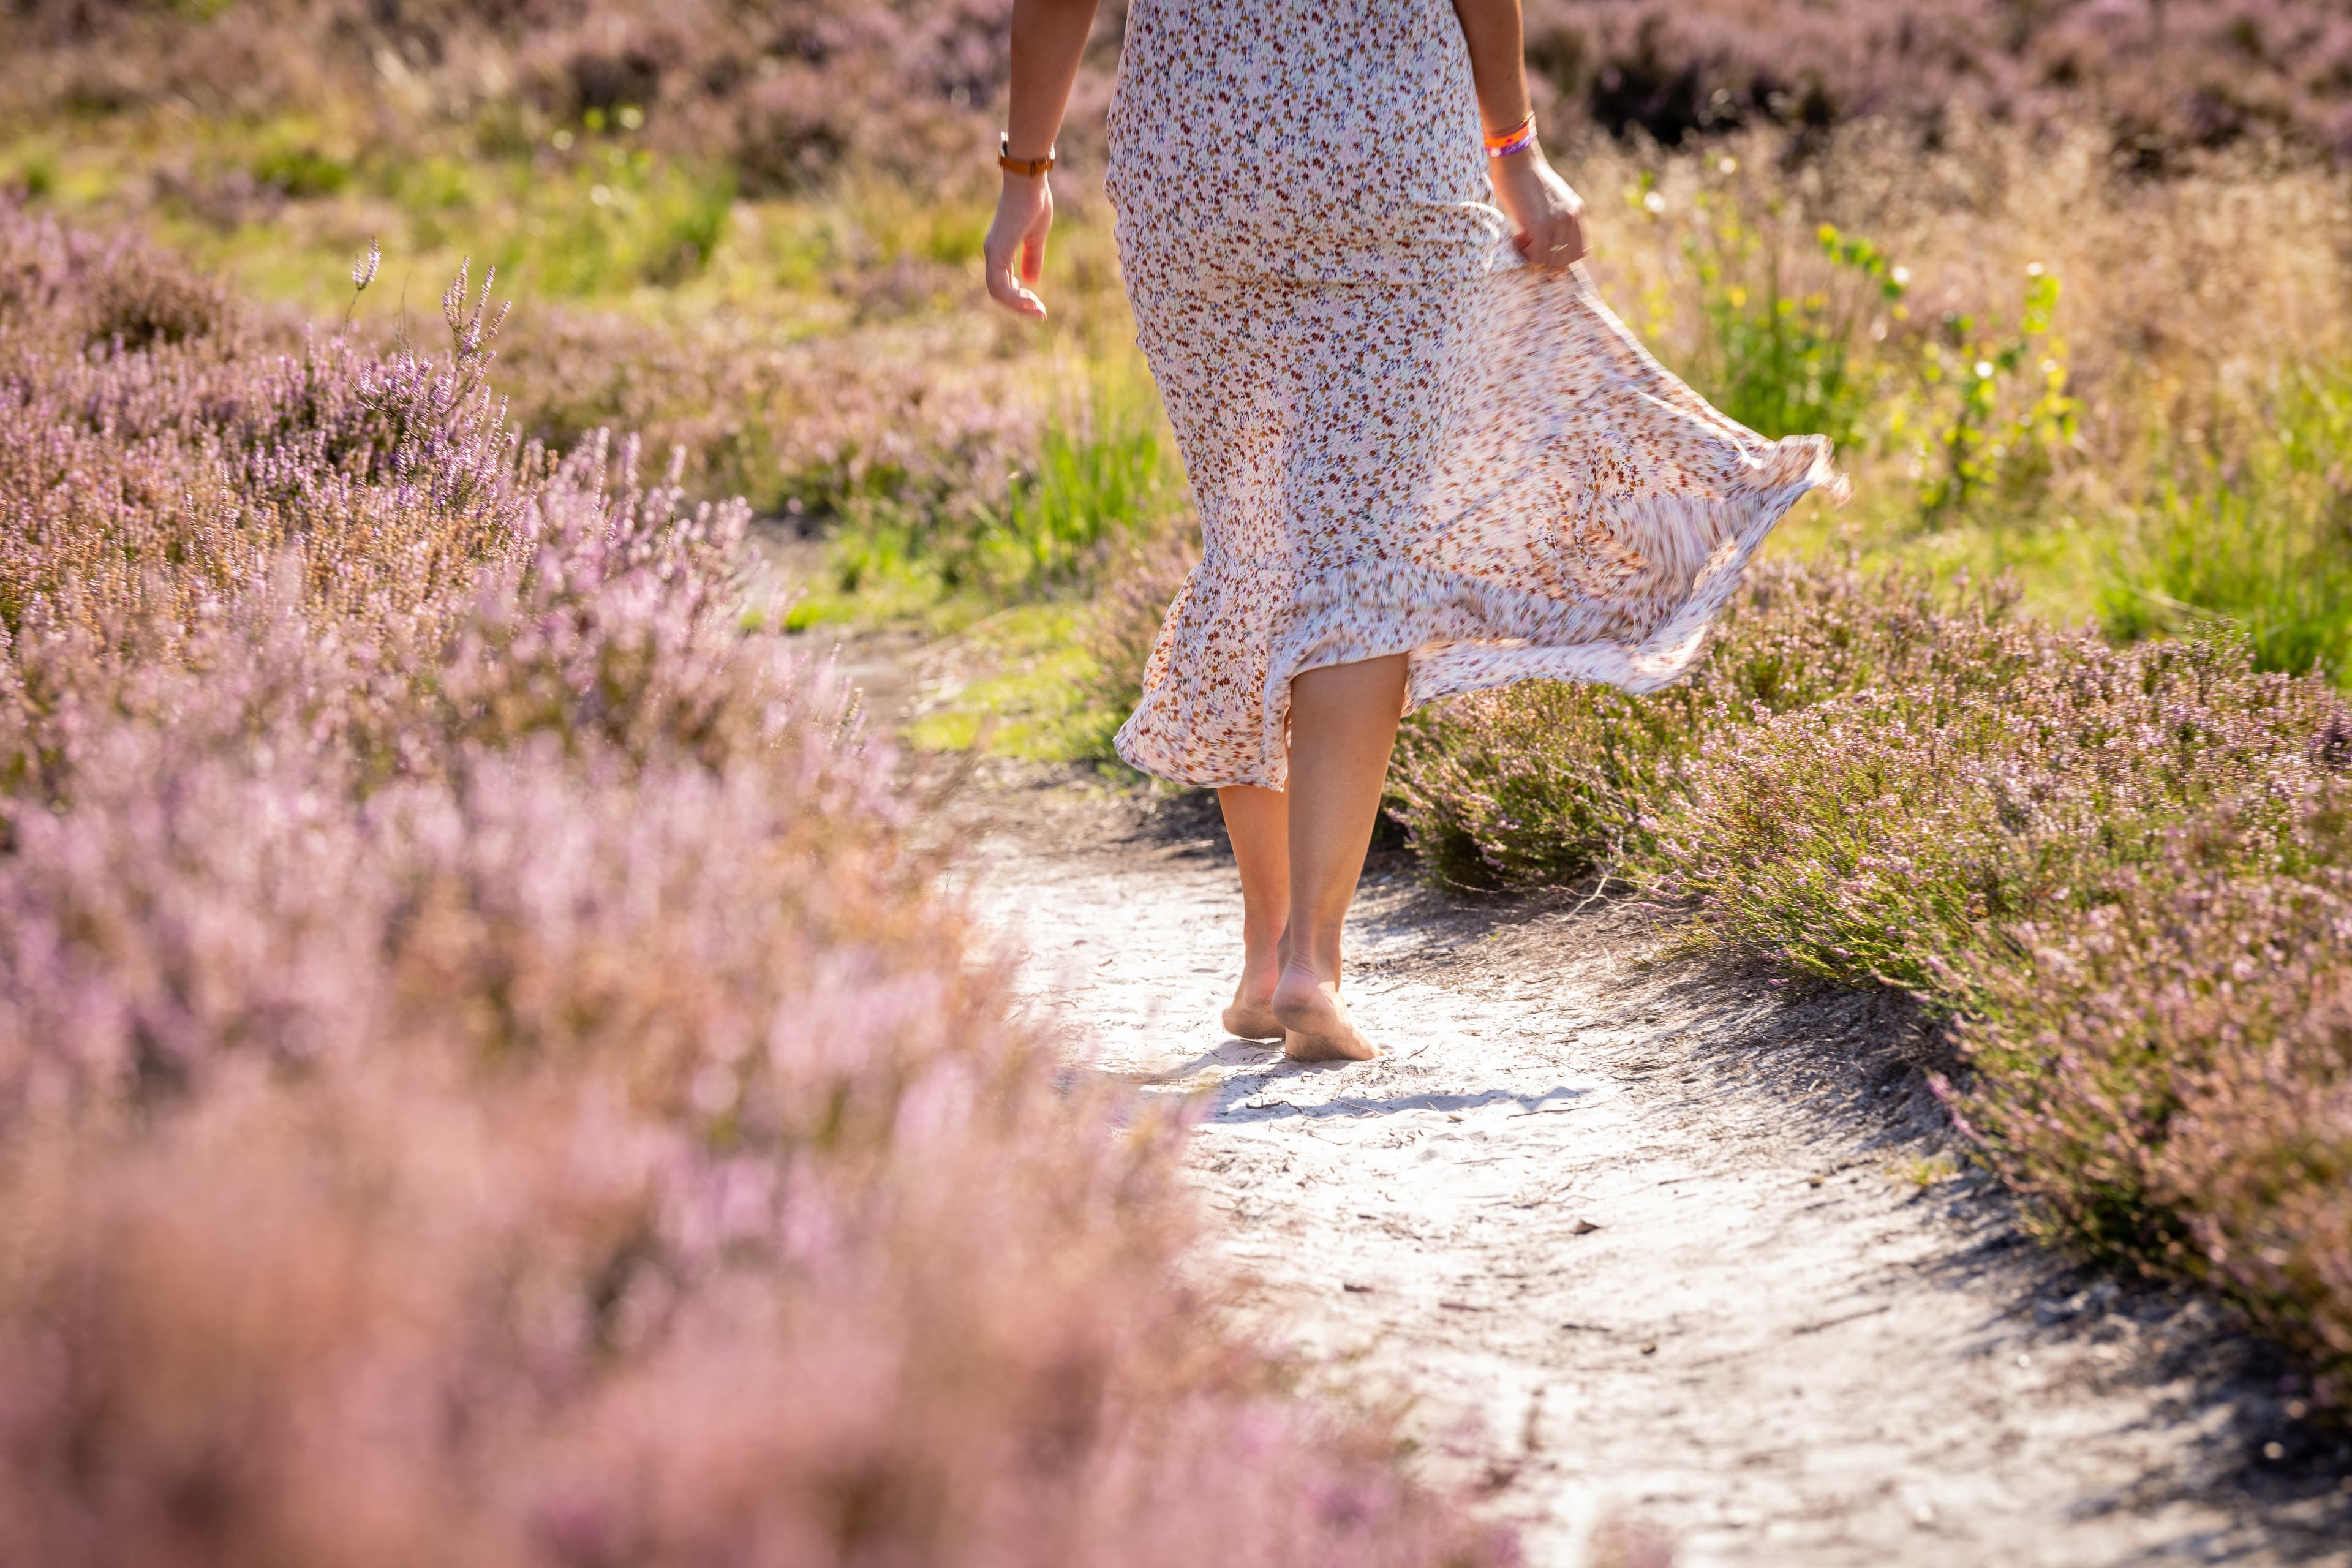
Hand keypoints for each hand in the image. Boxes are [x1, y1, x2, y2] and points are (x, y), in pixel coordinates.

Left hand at [984, 173, 1053, 318]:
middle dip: (1020, 306)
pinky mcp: (998, 251)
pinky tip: (1031, 299)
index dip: (1020, 298)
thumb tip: (1032, 281)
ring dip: (1018, 305)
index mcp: (1000, 249)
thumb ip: (1033, 258)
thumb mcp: (1036, 237)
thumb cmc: (1034, 203)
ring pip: (998, 292)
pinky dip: (1014, 297)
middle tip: (1041, 314)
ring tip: (1038, 309)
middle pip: (999, 292)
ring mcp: (994, 253)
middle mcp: (993, 253)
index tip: (1039, 306)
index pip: (1005, 283)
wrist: (1029, 183)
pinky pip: (1000, 285)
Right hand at [1488, 147, 1587, 271]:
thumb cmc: (1526, 176)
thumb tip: (1546, 237)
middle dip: (1549, 257)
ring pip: (1552, 260)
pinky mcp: (1541, 226)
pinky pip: (1538, 255)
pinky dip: (1526, 252)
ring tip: (1523, 238)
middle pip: (1568, 258)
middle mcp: (1572, 217)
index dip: (1561, 253)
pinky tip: (1518, 237)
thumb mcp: (1551, 197)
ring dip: (1536, 255)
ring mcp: (1558, 222)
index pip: (1580, 249)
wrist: (1516, 160)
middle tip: (1532, 242)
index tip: (1545, 244)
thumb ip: (1556, 215)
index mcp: (1577, 209)